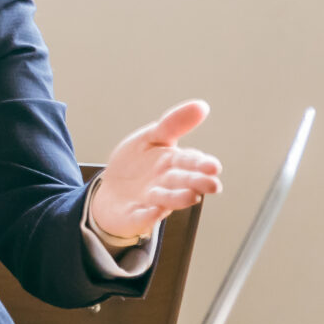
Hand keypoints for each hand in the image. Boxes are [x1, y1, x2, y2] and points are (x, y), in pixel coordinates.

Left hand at [90, 101, 223, 240]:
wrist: (110, 191)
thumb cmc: (136, 164)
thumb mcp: (150, 138)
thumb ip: (173, 124)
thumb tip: (202, 106)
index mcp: (172, 163)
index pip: (190, 162)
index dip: (201, 164)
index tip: (213, 166)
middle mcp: (166, 184)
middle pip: (183, 182)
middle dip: (197, 183)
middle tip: (212, 184)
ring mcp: (151, 202)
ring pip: (167, 200)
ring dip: (178, 198)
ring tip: (190, 197)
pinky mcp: (134, 216)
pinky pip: (141, 217)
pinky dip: (148, 216)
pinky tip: (154, 212)